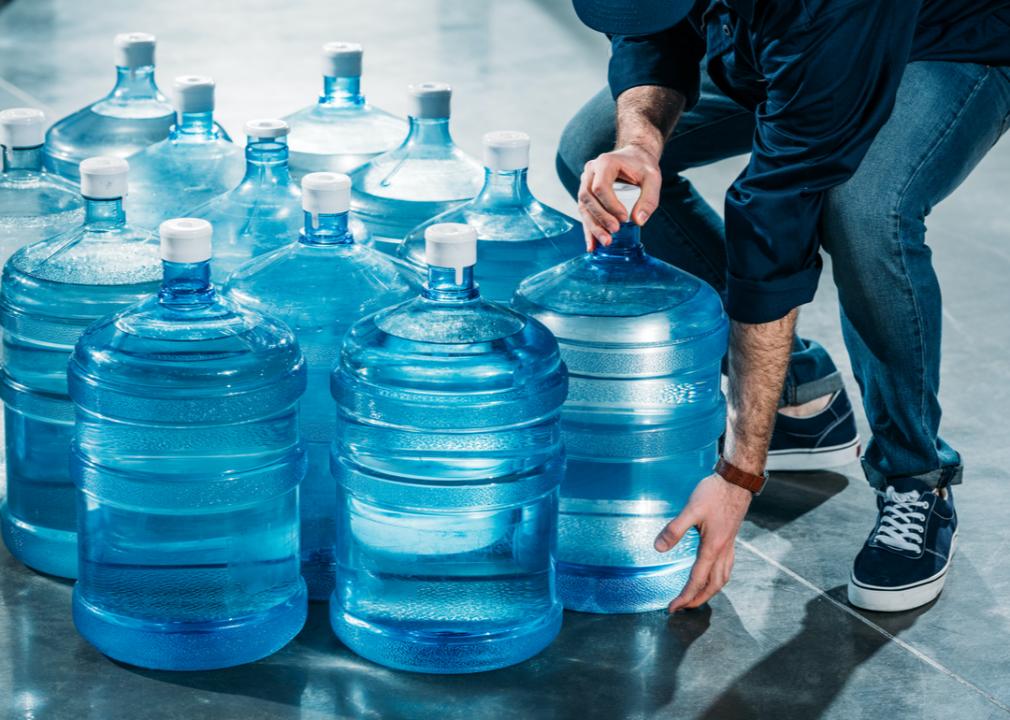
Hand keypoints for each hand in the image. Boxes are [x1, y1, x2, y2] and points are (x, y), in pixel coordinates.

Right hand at [577, 144, 661, 250]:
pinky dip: (588, 229)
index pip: (600, 187)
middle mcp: (590, 171)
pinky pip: (584, 212)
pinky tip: (592, 245)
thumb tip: (639, 221)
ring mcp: (585, 182)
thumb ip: (649, 198)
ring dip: (593, 226)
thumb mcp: (653, 178)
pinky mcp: (586, 194)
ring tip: (606, 242)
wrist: (634, 157)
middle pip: (587, 197)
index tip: (624, 218)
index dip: (610, 205)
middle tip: (614, 231)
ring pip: (583, 207)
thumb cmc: (642, 166)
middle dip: (600, 218)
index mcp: (605, 163)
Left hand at [654, 473, 752, 612]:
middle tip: (682, 607)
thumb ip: (674, 530)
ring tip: (696, 597)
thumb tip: (658, 549)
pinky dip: (718, 579)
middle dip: (697, 600)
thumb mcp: (690, 510)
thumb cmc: (714, 493)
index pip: (696, 580)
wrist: (737, 481)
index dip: (684, 597)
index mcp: (712, 548)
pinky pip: (726, 567)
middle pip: (712, 586)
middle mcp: (723, 551)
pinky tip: (712, 575)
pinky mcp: (730, 539)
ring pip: (722, 579)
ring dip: (709, 592)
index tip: (672, 608)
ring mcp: (729, 546)